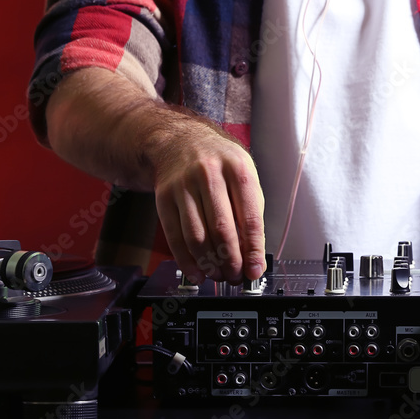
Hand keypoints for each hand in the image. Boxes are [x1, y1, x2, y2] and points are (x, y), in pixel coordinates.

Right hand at [148, 119, 265, 284]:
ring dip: (209, 264)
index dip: (253, 249)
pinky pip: (174, 236)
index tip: (255, 269)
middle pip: (221, 229)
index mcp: (238, 169)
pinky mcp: (164, 198)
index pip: (249, 217)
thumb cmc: (219, 163)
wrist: (180, 142)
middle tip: (235, 276)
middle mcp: (209, 175)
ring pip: (196, 236)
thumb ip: (250, 211)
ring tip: (219, 275)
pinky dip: (186, 260)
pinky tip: (196, 272)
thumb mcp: (244, 176)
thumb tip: (253, 254)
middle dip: (230, 260)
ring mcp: (183, 186)